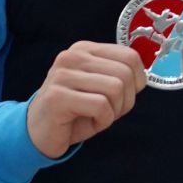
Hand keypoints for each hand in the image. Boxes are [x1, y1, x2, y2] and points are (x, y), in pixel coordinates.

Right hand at [26, 41, 147, 158]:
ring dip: (114, 111)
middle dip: (126, 100)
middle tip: (109, 111)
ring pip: (115, 89)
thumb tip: (142, 75)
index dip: (137, 81)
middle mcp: (72, 56)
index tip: (123, 96)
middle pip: (125, 74)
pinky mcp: (57, 96)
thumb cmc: (76, 110)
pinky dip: (103, 120)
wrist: (39, 133)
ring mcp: (62, 75)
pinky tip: (89, 122)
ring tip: (97, 116)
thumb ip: (119, 74)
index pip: (130, 56)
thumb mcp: (101, 86)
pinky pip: (101, 106)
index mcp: (85, 50)